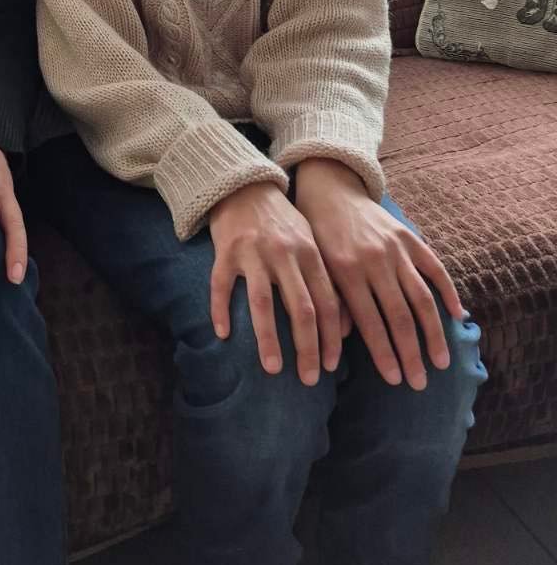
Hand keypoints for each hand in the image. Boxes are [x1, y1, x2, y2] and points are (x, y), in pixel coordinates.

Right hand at [208, 179, 344, 385]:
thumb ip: (325, 279)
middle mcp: (284, 254)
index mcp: (310, 253)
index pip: (327, 303)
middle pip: (300, 309)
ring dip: (269, 339)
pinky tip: (222, 334)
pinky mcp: (225, 250)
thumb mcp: (311, 242)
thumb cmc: (283, 221)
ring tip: (272, 368)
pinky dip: (221, 310)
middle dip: (308, 348)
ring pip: (262, 303)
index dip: (330, 338)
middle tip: (309, 380)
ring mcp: (253, 252)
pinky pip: (221, 285)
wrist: (245, 184)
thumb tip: (344, 328)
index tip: (330, 367)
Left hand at [294, 158, 463, 390]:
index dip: (384, 354)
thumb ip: (331, 303)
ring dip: (433, 334)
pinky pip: (435, 267)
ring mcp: (396, 248)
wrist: (329, 189)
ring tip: (440, 362)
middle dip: (411, 354)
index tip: (395, 381)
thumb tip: (340, 345)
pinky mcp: (409, 237)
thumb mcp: (315, 267)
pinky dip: (448, 292)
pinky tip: (458, 316)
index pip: (370, 322)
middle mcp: (375, 261)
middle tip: (419, 384)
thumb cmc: (316, 235)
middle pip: (400, 316)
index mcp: (346, 271)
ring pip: (421, 298)